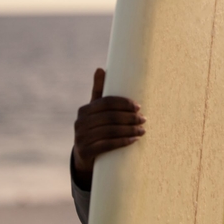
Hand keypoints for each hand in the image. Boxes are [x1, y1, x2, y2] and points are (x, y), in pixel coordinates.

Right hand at [72, 68, 145, 187]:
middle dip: (129, 118)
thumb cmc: (95, 127)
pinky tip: (133, 140)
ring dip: (129, 130)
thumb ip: (99, 91)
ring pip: (110, 131)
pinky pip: (107, 145)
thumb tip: (100, 68)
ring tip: (142, 130)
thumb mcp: (96, 110)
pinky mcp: (85, 152)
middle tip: (144, 119)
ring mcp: (81, 138)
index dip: (123, 103)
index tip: (138, 106)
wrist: (84, 155)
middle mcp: (80, 123)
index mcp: (84, 110)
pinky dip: (122, 142)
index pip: (106, 102)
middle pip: (109, 117)